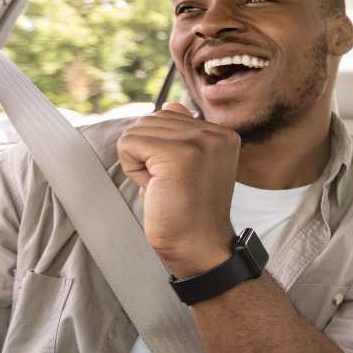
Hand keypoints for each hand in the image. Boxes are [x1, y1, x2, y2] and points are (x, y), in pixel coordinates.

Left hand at [116, 102, 237, 276]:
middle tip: (169, 185)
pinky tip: (155, 188)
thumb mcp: (194, 165)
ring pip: (137, 130)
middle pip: (151, 120)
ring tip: (164, 186)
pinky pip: (129, 143)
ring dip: (139, 161)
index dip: (161, 149)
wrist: (199, 247)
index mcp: (223, 134)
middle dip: (147, 154)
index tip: (181, 178)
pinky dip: (132, 169)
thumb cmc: (190, 212)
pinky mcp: (179, 153)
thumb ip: (184, 133)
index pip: (169, 115)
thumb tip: (171, 105)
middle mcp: (216, 133)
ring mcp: (200, 141)